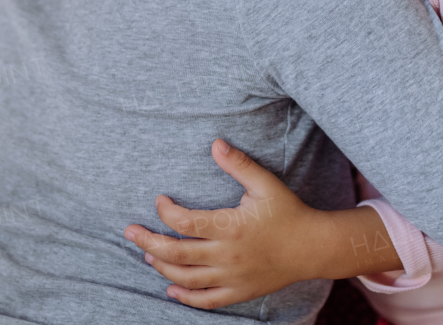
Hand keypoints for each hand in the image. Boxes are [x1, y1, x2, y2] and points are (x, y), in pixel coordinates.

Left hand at [123, 140, 400, 308]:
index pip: (186, 223)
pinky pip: (207, 299)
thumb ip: (239, 165)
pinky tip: (171, 290)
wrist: (313, 247)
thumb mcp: (266, 184)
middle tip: (129, 231)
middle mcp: (228, 255)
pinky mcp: (239, 291)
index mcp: (232, 227)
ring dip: (162, 267)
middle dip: (148, 242)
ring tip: (147, 255)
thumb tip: (215, 143)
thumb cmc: (289, 212)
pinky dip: (186, 297)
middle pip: (177, 253)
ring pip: (187, 278)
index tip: (159, 200)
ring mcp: (233, 277)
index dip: (166, 212)